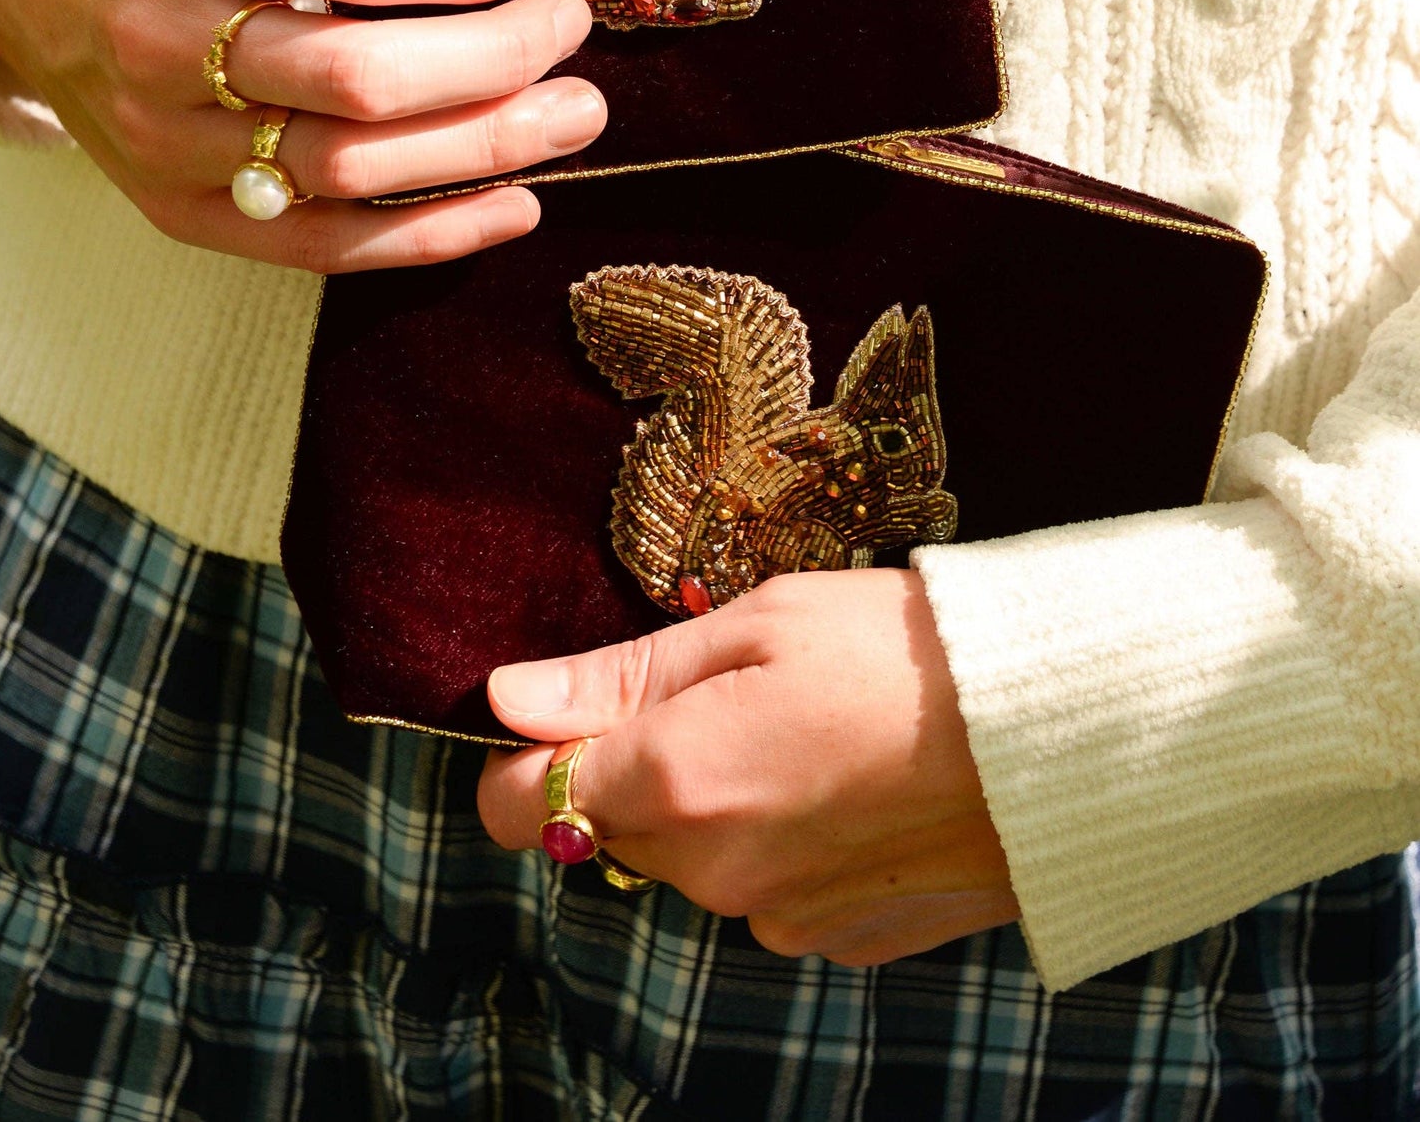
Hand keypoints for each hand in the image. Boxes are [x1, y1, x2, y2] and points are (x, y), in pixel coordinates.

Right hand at [0, 0, 604, 268]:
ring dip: (486, 148)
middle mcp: (165, 40)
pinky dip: (433, 234)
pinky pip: (322, 246)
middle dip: (496, 58)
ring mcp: (166, 142)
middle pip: (363, 77)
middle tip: (569, 28)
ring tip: (573, 115)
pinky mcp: (179, 213)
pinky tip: (518, 203)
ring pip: (351, 169)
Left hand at [477, 568, 1017, 965]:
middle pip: (607, 828)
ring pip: (692, 860)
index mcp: (673, 781)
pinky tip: (853, 782)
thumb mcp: (757, 622)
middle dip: (640, 766)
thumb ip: (622, 674)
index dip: (531, 751)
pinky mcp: (839, 942)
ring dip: (717, 804)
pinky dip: (785, 841)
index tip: (583, 702)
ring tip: (811, 730)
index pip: (514, 807)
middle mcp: (709, 873)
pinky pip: (767, 888)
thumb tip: (506, 697)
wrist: (1059, 732)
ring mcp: (775, 918)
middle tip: (736, 689)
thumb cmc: (900, 650)